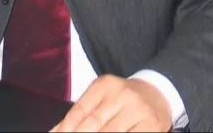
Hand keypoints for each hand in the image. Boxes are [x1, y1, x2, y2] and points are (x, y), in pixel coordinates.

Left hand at [51, 75, 171, 132]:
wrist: (158, 94)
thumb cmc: (122, 100)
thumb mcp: (100, 98)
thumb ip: (79, 115)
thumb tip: (54, 132)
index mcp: (105, 85)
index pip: (79, 111)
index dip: (65, 129)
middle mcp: (123, 94)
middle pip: (93, 125)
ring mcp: (139, 110)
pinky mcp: (152, 126)